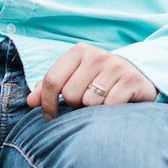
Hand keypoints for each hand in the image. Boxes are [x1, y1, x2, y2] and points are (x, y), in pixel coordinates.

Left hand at [25, 45, 157, 118]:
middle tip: (84, 102)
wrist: (137, 75)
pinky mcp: (131, 80)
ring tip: (100, 101)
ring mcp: (116, 66)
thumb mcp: (73, 76)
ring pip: (89, 102)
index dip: (46, 103)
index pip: (52, 80)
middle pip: (70, 94)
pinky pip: (109, 105)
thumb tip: (30, 102)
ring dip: (93, 109)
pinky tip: (114, 104)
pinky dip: (109, 110)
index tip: (49, 116)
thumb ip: (49, 87)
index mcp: (78, 51)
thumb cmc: (97, 79)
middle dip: (75, 105)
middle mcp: (97, 55)